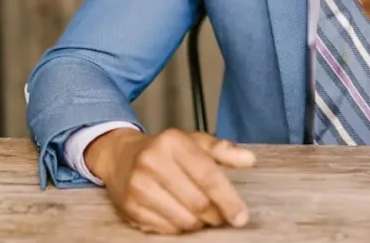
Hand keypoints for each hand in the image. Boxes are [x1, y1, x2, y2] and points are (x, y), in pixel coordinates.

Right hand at [84, 128, 255, 234]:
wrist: (121, 157)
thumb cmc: (164, 150)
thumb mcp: (193, 141)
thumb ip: (222, 149)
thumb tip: (248, 159)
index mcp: (172, 142)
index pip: (208, 176)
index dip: (228, 200)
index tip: (241, 217)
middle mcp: (153, 162)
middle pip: (198, 203)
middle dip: (215, 215)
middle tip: (219, 215)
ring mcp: (139, 186)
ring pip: (183, 220)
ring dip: (198, 224)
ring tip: (200, 215)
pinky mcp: (131, 207)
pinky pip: (166, 230)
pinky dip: (179, 227)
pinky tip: (180, 215)